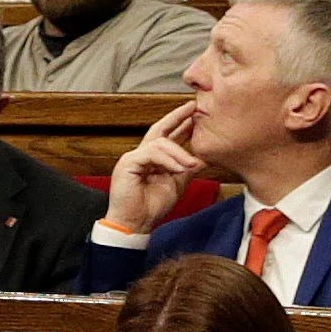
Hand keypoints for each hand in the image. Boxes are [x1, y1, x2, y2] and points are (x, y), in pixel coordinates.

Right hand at [103, 108, 205, 233]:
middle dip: (176, 117)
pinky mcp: (128, 163)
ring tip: (193, 162)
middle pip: (159, 129)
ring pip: (159, 143)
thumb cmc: (151, 206)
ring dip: (179, 152)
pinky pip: (151, 154)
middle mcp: (142, 154)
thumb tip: (202, 159)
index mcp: (153, 159)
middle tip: (193, 108)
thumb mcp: (176, 185)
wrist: (136, 223)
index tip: (195, 114)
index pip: (167, 135)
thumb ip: (186, 170)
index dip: (181, 123)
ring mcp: (133, 157)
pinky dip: (167, 160)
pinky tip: (180, 168)